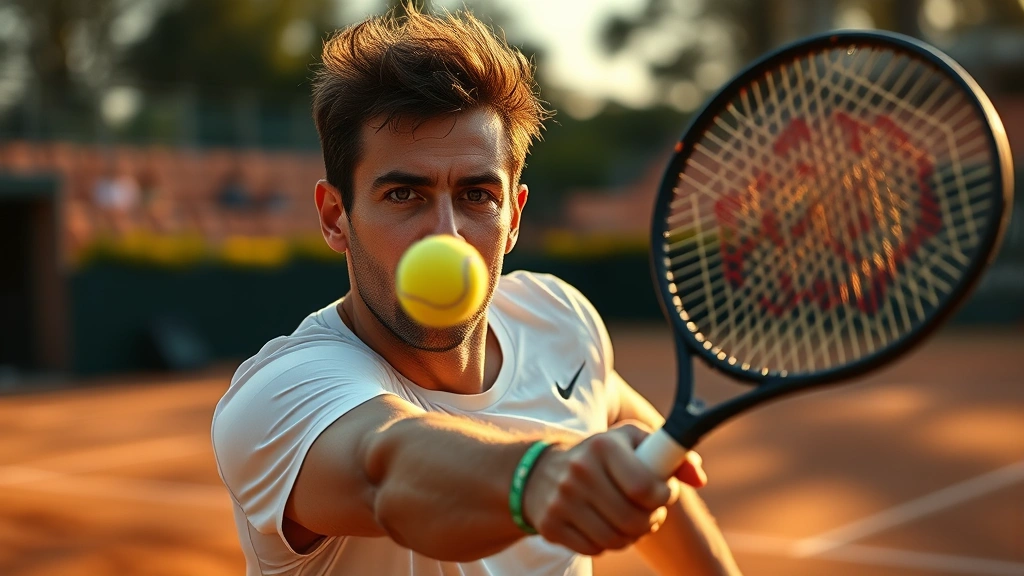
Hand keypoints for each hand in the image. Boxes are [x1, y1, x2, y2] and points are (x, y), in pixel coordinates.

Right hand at [521, 422, 701, 554]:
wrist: (539, 472)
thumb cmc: (600, 455)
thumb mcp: (632, 442)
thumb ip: (670, 455)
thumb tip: (699, 478)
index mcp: (603, 446)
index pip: (646, 487)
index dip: (663, 497)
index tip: (663, 493)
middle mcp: (579, 471)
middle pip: (634, 519)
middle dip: (650, 520)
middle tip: (650, 511)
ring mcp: (562, 500)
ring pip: (616, 539)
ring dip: (631, 535)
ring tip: (629, 518)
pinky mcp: (551, 525)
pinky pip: (595, 549)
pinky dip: (606, 543)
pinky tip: (604, 524)